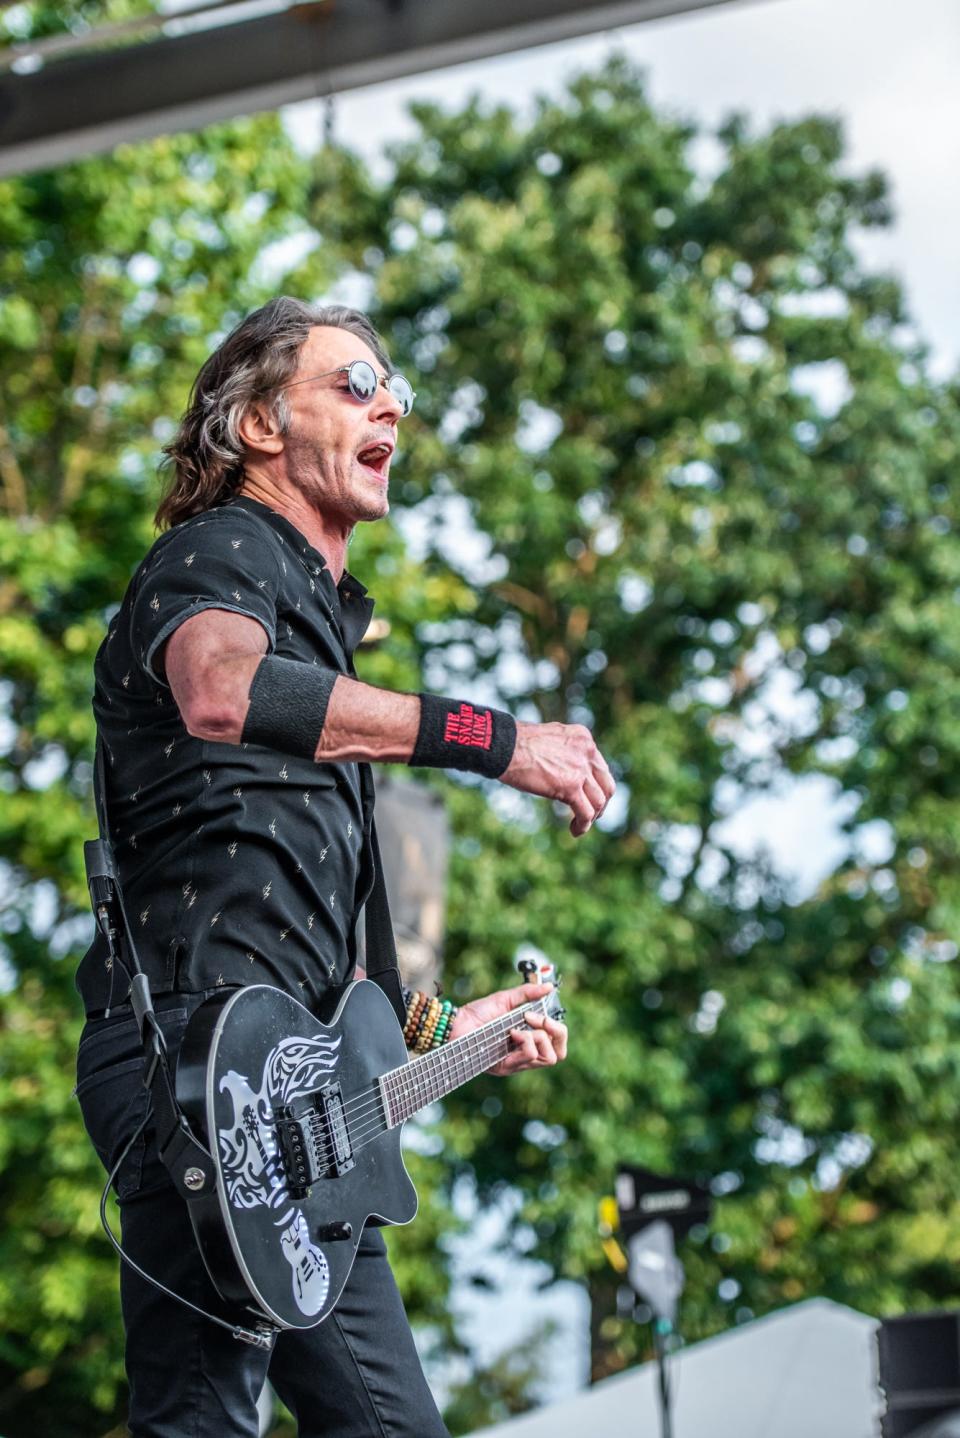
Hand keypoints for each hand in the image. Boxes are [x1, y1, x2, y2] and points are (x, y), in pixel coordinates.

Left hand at [449, 982, 567, 1076]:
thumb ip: (528, 993)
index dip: (558, 1030)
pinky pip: (529, 1056)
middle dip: (555, 1033)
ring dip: (537, 1036)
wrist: (454, 1024)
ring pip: (547, 1057)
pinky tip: (511, 1032)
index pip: (557, 1045)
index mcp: (528, 1040)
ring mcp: (516, 1063)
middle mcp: (524, 1055)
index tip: (543, 1014)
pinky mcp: (506, 1067)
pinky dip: (525, 1039)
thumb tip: (550, 987)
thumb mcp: (505, 999)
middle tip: (536, 1019)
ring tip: (517, 1026)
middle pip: (558, 1055)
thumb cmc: (476, 1013)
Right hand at [501, 721, 614, 836]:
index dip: (595, 785)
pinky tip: (575, 831)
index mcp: (582, 737)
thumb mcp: (548, 739)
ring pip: (598, 801)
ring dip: (591, 817)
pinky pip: (585, 812)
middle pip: (606, 784)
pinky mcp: (570, 786)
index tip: (586, 796)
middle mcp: (587, 751)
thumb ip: (562, 750)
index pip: (599, 766)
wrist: (503, 746)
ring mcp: (580, 769)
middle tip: (591, 814)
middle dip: (600, 803)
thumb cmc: (515, 744)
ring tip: (580, 825)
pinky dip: (583, 825)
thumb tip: (564, 767)